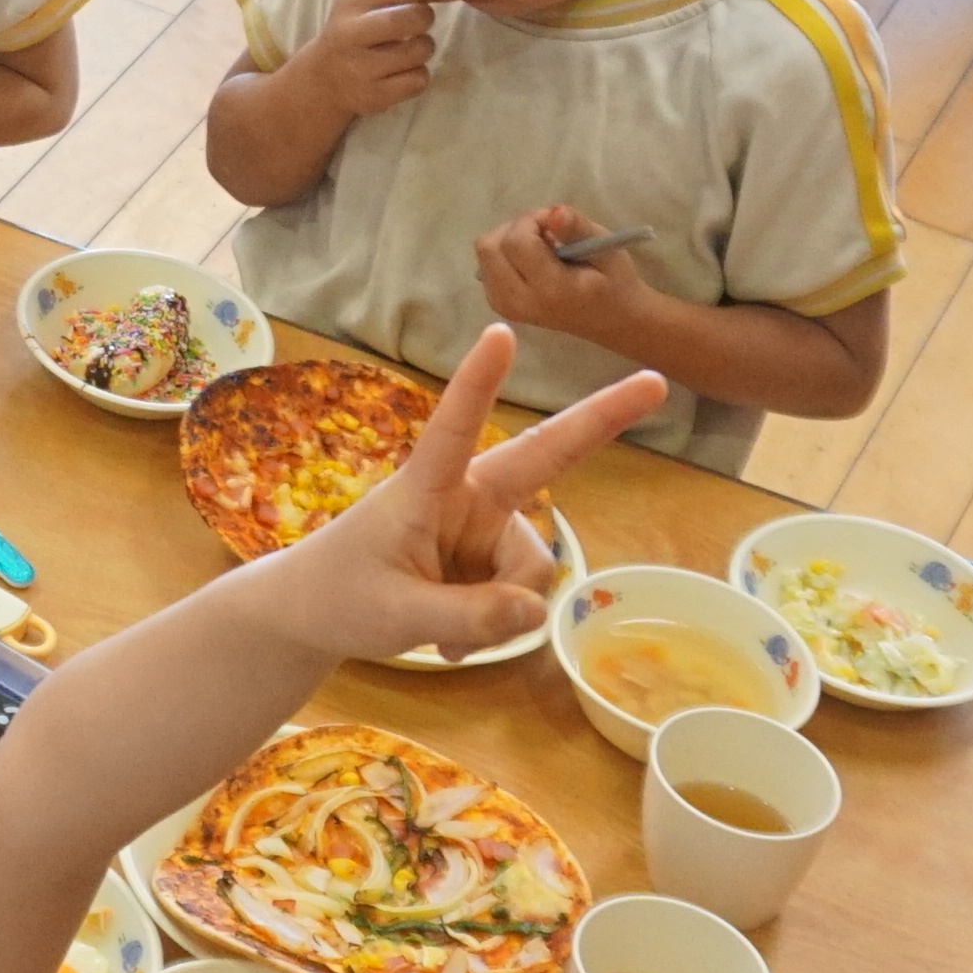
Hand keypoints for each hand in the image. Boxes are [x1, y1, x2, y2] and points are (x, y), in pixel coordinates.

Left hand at [256, 328, 664, 660]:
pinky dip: (497, 625)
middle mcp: (465, 497)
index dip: (478, 385)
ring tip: (445, 635)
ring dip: (503, 610)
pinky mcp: (491, 560)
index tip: (501, 332)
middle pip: (542, 459)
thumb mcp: (396, 616)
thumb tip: (536, 611)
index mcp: (425, 489)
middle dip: (599, 420)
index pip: (454, 430)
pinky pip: (522, 595)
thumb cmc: (340, 598)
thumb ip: (466, 616)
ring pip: (533, 565)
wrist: (316, 617)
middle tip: (656, 382)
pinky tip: (452, 641)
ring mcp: (483, 528)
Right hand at [299, 0, 440, 125]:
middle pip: (412, 18)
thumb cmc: (354, 34)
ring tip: (408, 51)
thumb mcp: (364, 6)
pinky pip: (418, 81)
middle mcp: (350, 34)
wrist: (322, 81)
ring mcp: (360, 68)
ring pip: (420, 51)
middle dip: (426, 19)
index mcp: (350, 3)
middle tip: (419, 26)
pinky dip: (418, 76)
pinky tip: (403, 74)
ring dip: (423, 50)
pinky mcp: (373, 96)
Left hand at [470, 205, 644, 347]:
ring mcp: (506, 306)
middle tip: (547, 232)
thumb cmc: (614, 283)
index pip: (516, 242)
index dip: (532, 220)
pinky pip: (486, 266)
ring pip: (484, 255)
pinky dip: (504, 254)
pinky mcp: (500, 305)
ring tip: (541, 246)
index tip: (556, 223)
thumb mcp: (607, 250)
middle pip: (489, 247)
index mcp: (550, 289)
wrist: (613, 321)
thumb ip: (577, 229)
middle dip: (516, 228)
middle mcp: (520, 302)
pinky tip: (531, 260)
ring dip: (508, 239)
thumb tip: (553, 212)